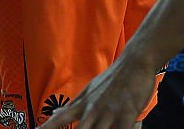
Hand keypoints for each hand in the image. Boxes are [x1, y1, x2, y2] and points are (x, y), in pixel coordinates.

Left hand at [41, 54, 158, 128]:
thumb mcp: (90, 89)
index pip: (61, 118)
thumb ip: (73, 105)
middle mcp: (93, 109)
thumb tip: (53, 115)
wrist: (135, 61)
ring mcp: (109, 112)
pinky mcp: (126, 114)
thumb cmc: (113, 78)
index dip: (48, 127)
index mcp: (84, 103)